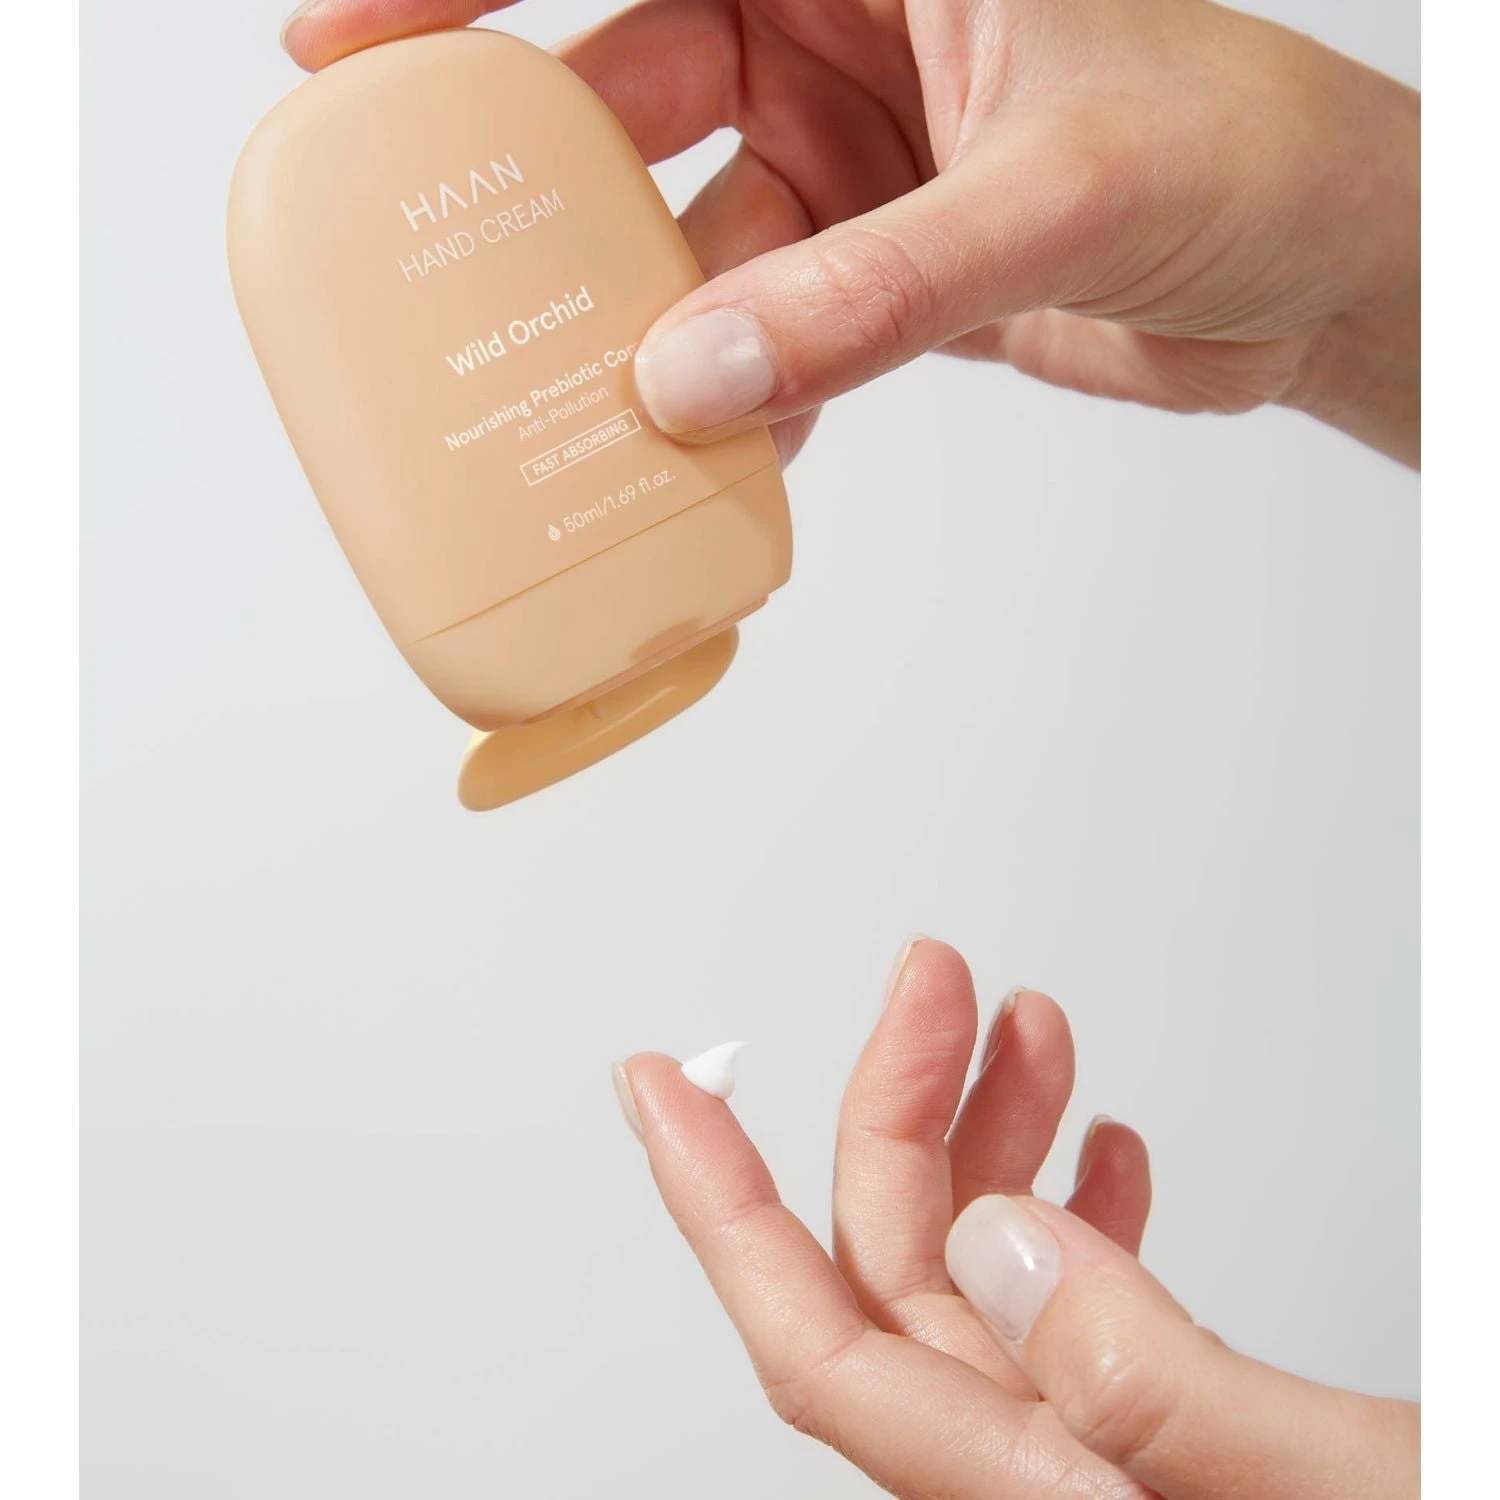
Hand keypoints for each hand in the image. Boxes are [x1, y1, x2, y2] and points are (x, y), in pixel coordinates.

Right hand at [282, 0, 1418, 465]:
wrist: (1309, 268)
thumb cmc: (1233, 153)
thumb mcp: (1047, 198)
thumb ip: (870, 293)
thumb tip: (691, 381)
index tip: (350, 54)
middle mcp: (835, 34)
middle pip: (631, 99)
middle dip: (554, 205)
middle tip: (459, 293)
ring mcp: (846, 154)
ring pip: (694, 243)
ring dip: (654, 335)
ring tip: (593, 416)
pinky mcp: (867, 263)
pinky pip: (763, 329)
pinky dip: (740, 395)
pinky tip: (720, 455)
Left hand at [613, 939, 1418, 1498]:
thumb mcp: (1333, 1490)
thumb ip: (1149, 1386)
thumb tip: (994, 1244)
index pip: (818, 1343)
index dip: (718, 1204)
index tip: (659, 1086)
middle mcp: (1045, 1484)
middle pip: (906, 1268)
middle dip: (906, 1098)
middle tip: (936, 978)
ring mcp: (1099, 1462)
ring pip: (990, 1275)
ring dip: (998, 1135)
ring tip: (1033, 1031)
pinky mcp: (1161, 1442)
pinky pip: (1079, 1313)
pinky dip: (1083, 1212)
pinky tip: (1107, 1159)